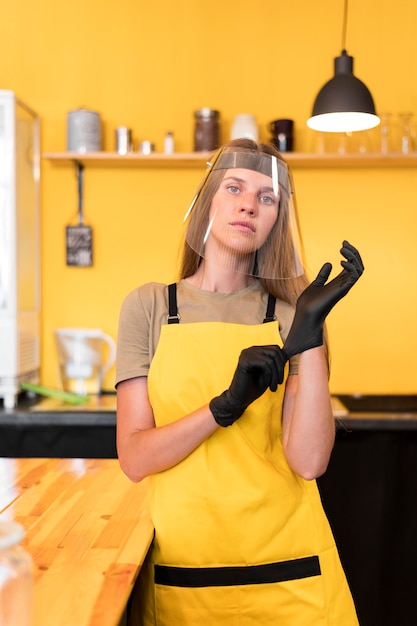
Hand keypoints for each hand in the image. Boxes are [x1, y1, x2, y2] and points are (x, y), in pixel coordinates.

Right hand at [209, 345, 285, 426]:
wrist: (240, 399)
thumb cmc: (254, 387)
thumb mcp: (269, 372)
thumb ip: (275, 362)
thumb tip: (288, 354)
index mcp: (256, 350)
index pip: (276, 348)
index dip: (282, 362)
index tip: (280, 377)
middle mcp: (250, 350)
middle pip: (275, 352)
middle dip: (280, 369)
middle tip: (278, 383)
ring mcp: (246, 354)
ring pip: (271, 359)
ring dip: (275, 375)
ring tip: (273, 386)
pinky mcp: (244, 361)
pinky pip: (265, 364)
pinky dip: (269, 375)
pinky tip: (265, 384)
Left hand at [283, 240, 363, 358]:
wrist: (305, 313)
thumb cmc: (309, 302)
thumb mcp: (317, 283)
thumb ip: (324, 274)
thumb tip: (329, 263)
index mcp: (340, 282)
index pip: (351, 265)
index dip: (350, 253)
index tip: (343, 243)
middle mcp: (345, 284)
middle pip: (358, 265)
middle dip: (354, 252)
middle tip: (344, 243)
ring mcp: (345, 287)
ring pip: (359, 269)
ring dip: (353, 257)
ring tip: (342, 249)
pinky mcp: (342, 290)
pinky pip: (354, 276)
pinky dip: (350, 266)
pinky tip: (341, 261)